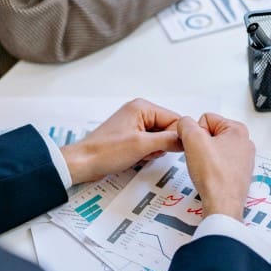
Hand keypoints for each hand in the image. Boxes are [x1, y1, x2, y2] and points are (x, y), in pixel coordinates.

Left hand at [61, 99, 181, 184]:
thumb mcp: (142, 145)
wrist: (83, 163)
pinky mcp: (131, 136)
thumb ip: (168, 140)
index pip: (174, 119)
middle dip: (162, 145)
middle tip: (148, 152)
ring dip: (154, 150)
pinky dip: (146, 153)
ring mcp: (134, 124)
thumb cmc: (105, 152)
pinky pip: (149, 144)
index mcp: (142, 107)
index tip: (170, 149)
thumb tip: (186, 140)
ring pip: (159, 138)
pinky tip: (136, 157)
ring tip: (139, 155)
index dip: (176, 137)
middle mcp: (139, 112)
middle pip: (167, 129)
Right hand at [177, 114, 254, 220]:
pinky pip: (218, 164)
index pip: (206, 119)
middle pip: (210, 134)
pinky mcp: (238, 174)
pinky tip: (210, 177)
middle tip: (201, 159)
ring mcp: (243, 159)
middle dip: (201, 145)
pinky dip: (211, 169)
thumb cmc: (215, 176)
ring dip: (205, 158)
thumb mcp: (193, 140)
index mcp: (238, 130)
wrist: (222, 205)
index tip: (198, 147)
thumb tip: (184, 124)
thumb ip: (185, 124)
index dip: (195, 133)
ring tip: (205, 169)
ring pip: (213, 150)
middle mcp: (244, 143)